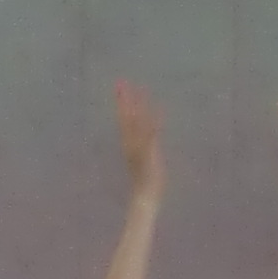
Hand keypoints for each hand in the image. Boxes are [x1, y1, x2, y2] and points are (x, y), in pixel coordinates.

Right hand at [116, 81, 163, 197]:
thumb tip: (147, 136)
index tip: (119, 87)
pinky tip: (158, 109)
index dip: (121, 103)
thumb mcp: (144, 160)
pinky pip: (151, 134)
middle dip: (124, 98)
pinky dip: (154, 122)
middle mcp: (130, 143)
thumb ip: (145, 148)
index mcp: (129, 144)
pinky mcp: (148, 152)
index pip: (123, 119)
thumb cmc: (145, 182)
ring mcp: (138, 147)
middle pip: (126, 117)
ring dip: (138, 105)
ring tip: (139, 88)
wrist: (144, 197)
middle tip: (121, 81)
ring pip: (136, 122)